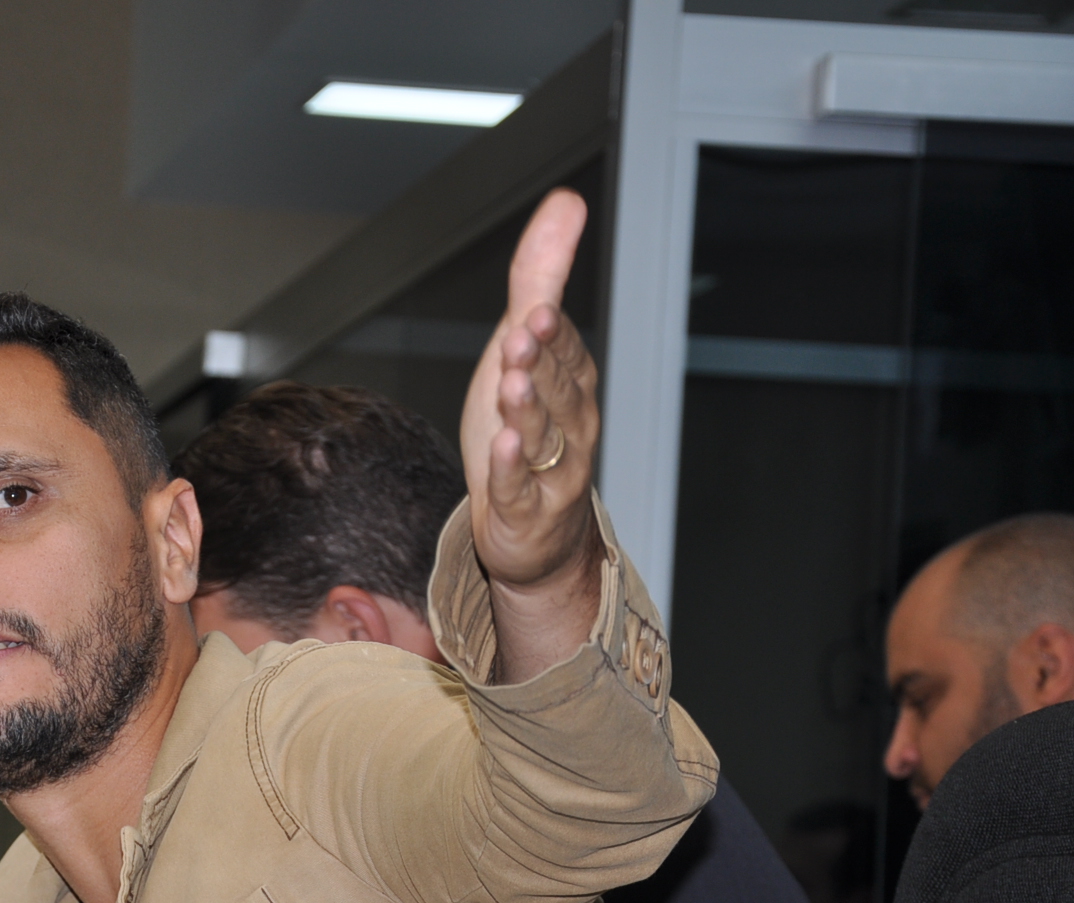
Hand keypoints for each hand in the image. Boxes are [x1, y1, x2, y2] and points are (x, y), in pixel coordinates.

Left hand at [458, 188, 605, 681]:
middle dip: (540, 362)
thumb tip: (566, 201)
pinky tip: (504, 447)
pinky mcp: (525, 510)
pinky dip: (512, 468)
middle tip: (523, 334)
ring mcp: (551, 470)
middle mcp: (570, 424)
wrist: (537, 530)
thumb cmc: (528, 429)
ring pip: (543, 436)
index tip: (537, 309)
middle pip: (556, 389)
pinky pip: (520, 487)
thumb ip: (541, 278)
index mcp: (570, 382)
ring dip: (527, 408)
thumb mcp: (524, 347)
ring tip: (510, 383)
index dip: (551, 333)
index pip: (564, 352)